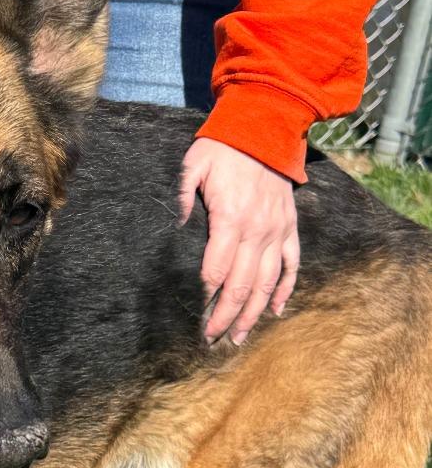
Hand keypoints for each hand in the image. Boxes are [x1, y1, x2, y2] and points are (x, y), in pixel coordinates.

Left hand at [179, 138, 298, 345]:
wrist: (265, 128)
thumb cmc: (222, 148)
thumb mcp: (191, 166)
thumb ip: (182, 196)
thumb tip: (176, 225)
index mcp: (230, 219)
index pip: (217, 269)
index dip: (206, 296)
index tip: (195, 316)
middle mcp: (257, 231)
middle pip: (242, 285)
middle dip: (225, 316)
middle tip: (212, 339)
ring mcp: (277, 232)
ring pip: (267, 283)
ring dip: (252, 313)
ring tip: (239, 337)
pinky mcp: (290, 229)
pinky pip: (292, 266)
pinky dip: (285, 291)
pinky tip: (276, 312)